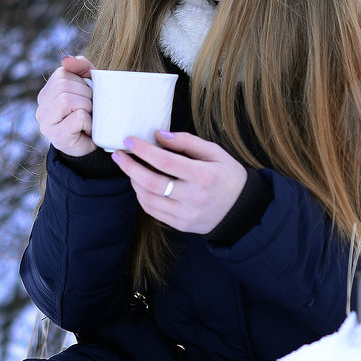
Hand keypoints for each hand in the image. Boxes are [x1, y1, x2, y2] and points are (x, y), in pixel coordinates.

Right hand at [35, 55, 96, 156]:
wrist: (93, 145)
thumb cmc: (91, 113)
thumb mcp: (90, 85)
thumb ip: (81, 67)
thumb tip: (66, 59)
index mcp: (47, 93)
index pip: (63, 73)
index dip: (82, 82)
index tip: (87, 96)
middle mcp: (41, 107)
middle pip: (64, 86)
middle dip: (85, 95)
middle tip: (90, 109)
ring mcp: (46, 122)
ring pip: (68, 100)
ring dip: (87, 108)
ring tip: (89, 118)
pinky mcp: (57, 136)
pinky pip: (77, 117)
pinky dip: (89, 121)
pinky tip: (88, 129)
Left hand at [111, 130, 247, 233]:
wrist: (242, 210)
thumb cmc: (228, 176)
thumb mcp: (216, 152)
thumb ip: (188, 142)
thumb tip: (160, 135)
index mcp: (204, 176)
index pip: (166, 162)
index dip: (144, 150)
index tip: (129, 141)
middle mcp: (194, 197)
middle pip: (151, 183)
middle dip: (130, 167)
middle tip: (118, 155)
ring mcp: (186, 214)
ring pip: (148, 199)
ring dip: (134, 182)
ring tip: (130, 168)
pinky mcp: (181, 225)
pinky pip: (153, 211)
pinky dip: (142, 196)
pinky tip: (140, 184)